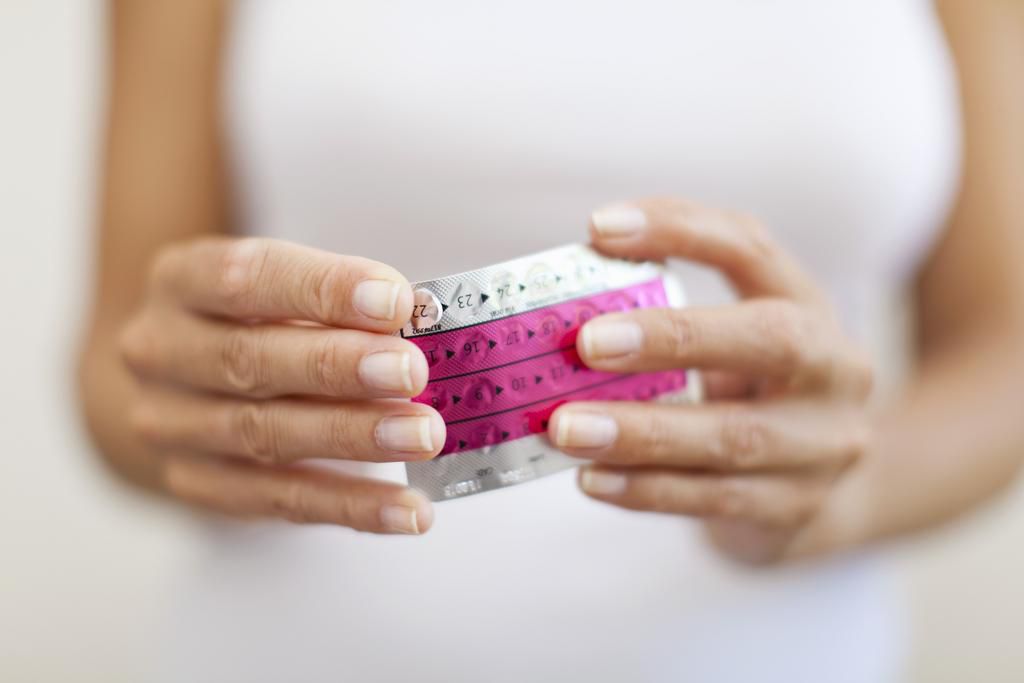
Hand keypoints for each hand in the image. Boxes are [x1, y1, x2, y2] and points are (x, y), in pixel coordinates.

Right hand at [118, 238, 442, 533]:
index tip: (396, 302)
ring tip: (423, 435)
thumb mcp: (277, 287)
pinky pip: (282, 501)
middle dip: (339, 368)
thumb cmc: (251, 320)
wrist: (176, 383)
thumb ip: (337, 302)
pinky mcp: (200, 486)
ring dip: (354, 437)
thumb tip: (422, 322)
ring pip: (265, 435)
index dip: (324, 289)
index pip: (246, 277)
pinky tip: (408, 510)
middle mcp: (162, 351)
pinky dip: (352, 507)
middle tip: (412, 373)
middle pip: (249, 361)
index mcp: (181, 280)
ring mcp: (173, 427)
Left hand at [548, 198, 874, 563]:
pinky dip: (647, 489)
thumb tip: (558, 318)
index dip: (679, 229)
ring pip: (735, 437)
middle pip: (770, 339)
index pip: (750, 248)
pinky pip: (715, 499)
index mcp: (807, 305)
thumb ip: (668, 321)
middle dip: (673, 337)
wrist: (830, 492)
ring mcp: (825, 445)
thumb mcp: (730, 344)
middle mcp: (834, 369)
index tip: (600, 228)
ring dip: (641, 432)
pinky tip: (592, 479)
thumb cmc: (751, 396)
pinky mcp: (797, 508)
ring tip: (566, 428)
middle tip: (587, 343)